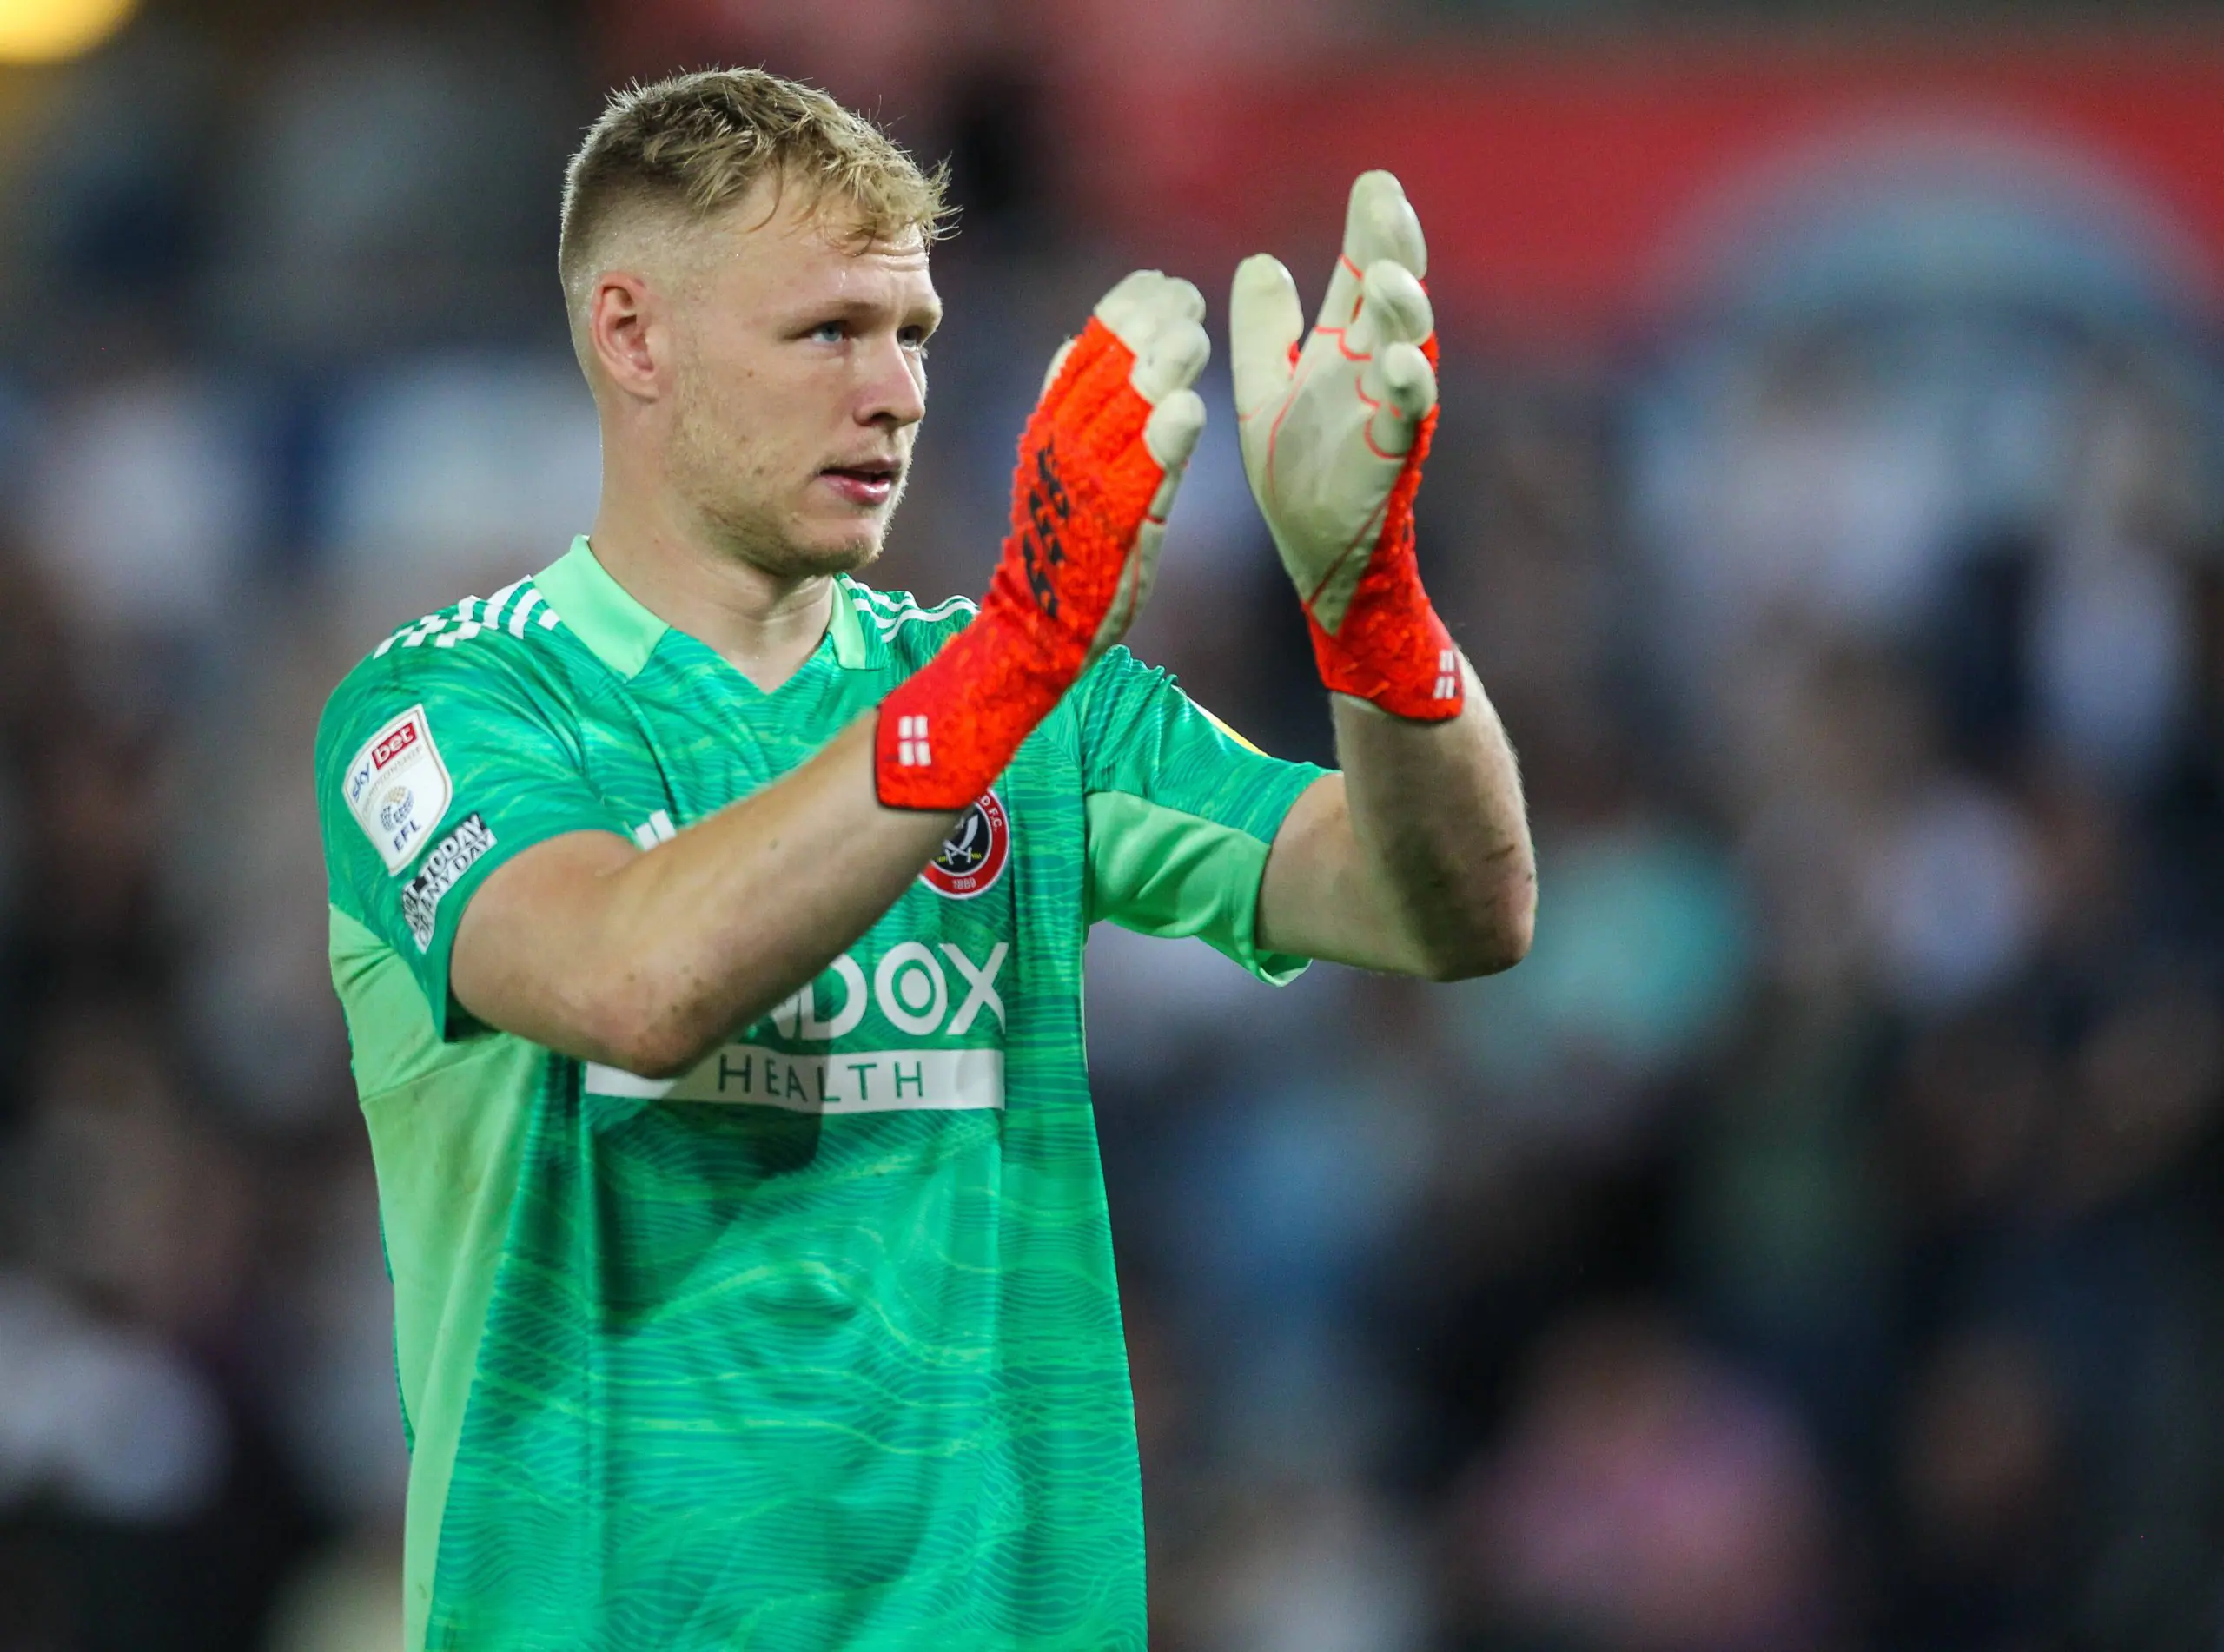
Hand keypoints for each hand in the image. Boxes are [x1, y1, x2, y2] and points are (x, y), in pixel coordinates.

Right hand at [1019, 271, 1208, 664]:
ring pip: (1123, 413)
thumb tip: (1082, 335)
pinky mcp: (1109, 525)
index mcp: (1051, 421)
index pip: (1087, 348)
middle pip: (1107, 369)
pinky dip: (1163, 442)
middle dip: (1150, 324)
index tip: (1160, 281)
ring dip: (1159, 369)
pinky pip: (1138, 476)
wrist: (1040, 621)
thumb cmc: (1065, 535)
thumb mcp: (1058, 457)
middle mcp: (1061, 444)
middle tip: (1188, 297)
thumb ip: (1076, 399)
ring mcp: (1083, 483)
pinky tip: (1190, 408)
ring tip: (1194, 335)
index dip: (1124, 308)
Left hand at [1229, 172, 1460, 718]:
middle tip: (1387, 200)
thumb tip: (1260, 261)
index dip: (1372, 230)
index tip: (1374, 182)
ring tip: (1388, 277)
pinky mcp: (1391, 456)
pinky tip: (1397, 360)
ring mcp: (1389, 410)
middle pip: (1394, 294)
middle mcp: (1374, 368)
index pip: (1363, 274)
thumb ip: (1264, 332)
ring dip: (1404, 310)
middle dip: (1395, 246)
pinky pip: (1408, 417)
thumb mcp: (1263, 389)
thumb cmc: (1296, 471)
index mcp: (1345, 347)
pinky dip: (1406, 387)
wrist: (1313, 551)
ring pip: (1411, 347)